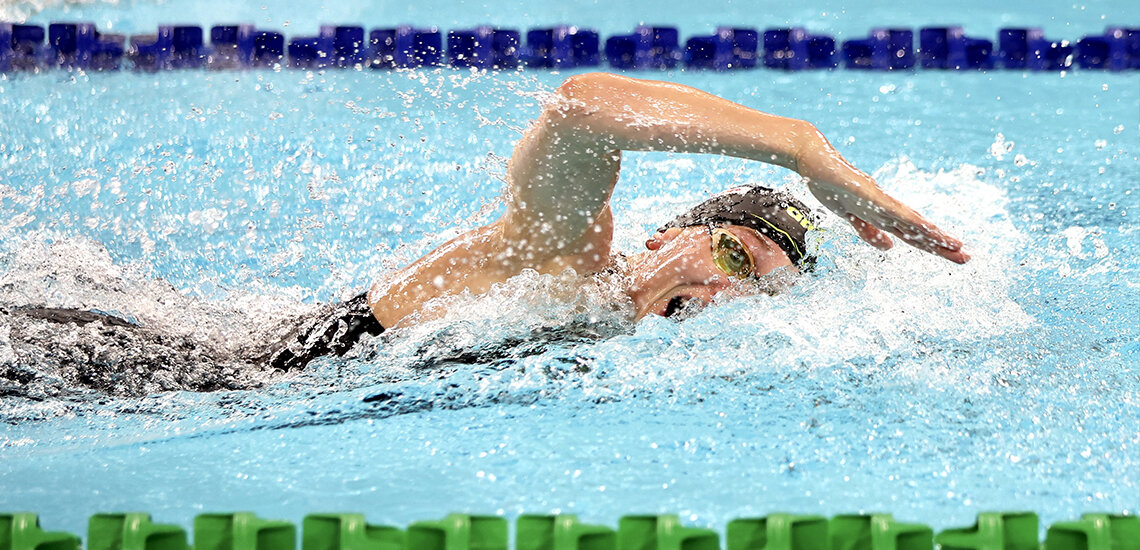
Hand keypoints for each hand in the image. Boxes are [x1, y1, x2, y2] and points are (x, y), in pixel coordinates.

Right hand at [799, 149, 969, 263]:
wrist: (813, 159)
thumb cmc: (830, 184)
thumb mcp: (850, 216)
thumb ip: (869, 232)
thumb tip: (890, 247)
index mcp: (882, 215)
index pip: (912, 235)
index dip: (932, 246)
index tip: (954, 256)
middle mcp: (885, 208)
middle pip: (918, 231)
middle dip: (941, 245)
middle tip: (967, 257)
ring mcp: (879, 200)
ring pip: (912, 222)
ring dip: (934, 235)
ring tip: (956, 246)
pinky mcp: (870, 193)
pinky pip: (895, 211)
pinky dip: (913, 221)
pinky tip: (929, 228)